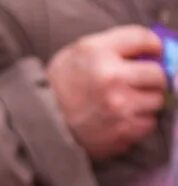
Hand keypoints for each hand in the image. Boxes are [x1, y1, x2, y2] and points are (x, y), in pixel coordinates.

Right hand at [46, 25, 165, 159]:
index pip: (150, 44)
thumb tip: (156, 49)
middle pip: (158, 78)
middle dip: (148, 79)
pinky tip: (117, 119)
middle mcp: (114, 87)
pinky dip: (136, 122)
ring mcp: (118, 115)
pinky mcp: (119, 137)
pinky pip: (146, 126)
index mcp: (104, 62)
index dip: (150, 51)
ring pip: (155, 103)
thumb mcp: (82, 49)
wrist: (36, 123)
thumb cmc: (59, 84)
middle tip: (130, 83)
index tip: (143, 57)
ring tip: (120, 103)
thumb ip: (121, 41)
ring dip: (143, 102)